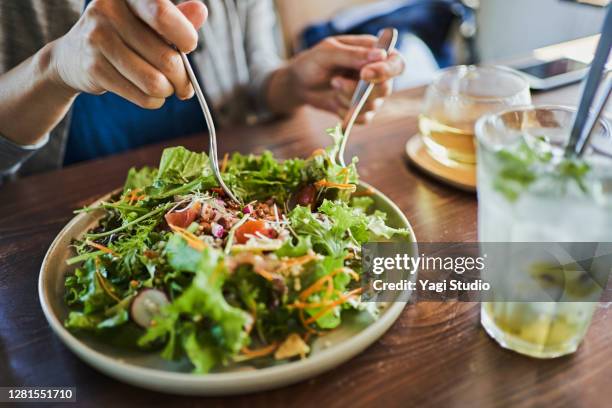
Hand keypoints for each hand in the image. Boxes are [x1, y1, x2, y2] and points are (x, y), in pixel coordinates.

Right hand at [50, 0, 206, 108]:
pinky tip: (151, 95)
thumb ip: (175, 18)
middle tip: (185, 83)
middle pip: (166, 58)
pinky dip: (154, 101)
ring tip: (167, 88)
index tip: (189, 46)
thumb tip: (200, 12)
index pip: (162, 14)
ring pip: (155, 82)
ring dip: (169, 91)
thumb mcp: (147, 21)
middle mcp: (109, 11)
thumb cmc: (123, 35)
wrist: (73, 55)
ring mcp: (98, 39)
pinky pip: (141, 96)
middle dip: (183, 78)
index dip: (185, 36)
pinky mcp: (94, 68)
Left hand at [281, 35, 404, 123]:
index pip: (396, 64)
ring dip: (348, 99)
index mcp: (375, 53)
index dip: (386, 71)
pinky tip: (334, 101)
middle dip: (358, 89)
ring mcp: (371, 94)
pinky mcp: (362, 111)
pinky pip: (363, 119)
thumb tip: (380, 55)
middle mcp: (378, 75)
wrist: (300, 83)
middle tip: (336, 81)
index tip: (365, 74)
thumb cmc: (314, 62)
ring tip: (333, 85)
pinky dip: (346, 113)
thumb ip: (353, 54)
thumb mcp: (328, 53)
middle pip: (385, 89)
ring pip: (372, 105)